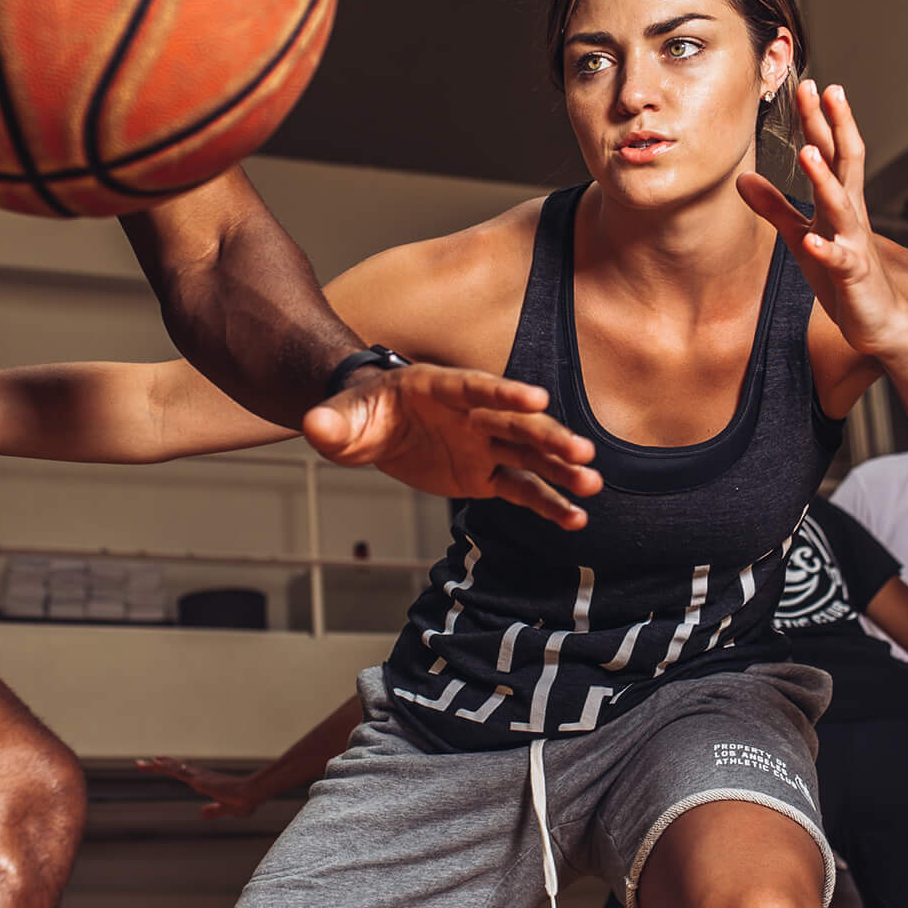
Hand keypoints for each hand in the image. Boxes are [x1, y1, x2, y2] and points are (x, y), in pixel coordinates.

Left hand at [137, 755, 266, 818]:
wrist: (253, 794)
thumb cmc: (244, 800)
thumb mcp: (227, 809)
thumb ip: (215, 810)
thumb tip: (203, 813)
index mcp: (206, 783)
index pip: (185, 773)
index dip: (172, 768)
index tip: (159, 763)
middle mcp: (201, 777)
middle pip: (176, 768)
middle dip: (160, 765)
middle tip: (143, 762)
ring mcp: (200, 778)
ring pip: (176, 769)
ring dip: (160, 765)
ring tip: (145, 762)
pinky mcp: (200, 781)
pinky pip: (181, 773)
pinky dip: (168, 768)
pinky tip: (159, 764)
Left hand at [302, 366, 600, 529]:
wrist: (373, 427)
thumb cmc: (359, 415)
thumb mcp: (341, 420)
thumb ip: (333, 423)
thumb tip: (315, 427)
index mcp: (439, 390)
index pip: (475, 388)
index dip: (504, 393)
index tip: (536, 396)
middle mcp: (471, 414)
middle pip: (515, 423)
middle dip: (547, 436)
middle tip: (582, 452)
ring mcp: (483, 443)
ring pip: (528, 455)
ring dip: (560, 469)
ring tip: (592, 485)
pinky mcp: (485, 473)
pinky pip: (520, 489)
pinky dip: (547, 503)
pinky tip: (575, 518)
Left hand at [736, 81, 907, 359]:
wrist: (879, 321)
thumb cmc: (842, 277)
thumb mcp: (800, 235)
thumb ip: (774, 206)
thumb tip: (743, 178)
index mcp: (839, 202)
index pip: (831, 151)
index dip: (821, 119)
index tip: (810, 84)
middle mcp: (851, 215)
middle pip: (844, 162)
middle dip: (833, 126)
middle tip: (824, 89)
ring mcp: (855, 244)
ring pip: (842, 204)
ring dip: (824, 178)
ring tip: (807, 151)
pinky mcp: (855, 275)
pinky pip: (840, 260)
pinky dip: (826, 250)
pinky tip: (811, 242)